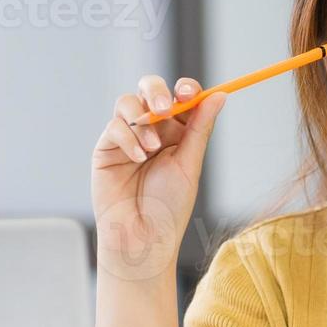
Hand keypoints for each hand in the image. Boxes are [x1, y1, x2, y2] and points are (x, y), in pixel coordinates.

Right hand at [90, 75, 225, 280]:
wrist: (143, 237)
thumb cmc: (169, 207)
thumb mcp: (189, 163)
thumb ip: (200, 127)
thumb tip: (220, 95)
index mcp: (178, 132)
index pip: (180, 97)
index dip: (184, 89)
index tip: (189, 93)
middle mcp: (153, 130)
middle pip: (150, 89)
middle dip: (156, 91)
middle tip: (165, 107)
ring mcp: (128, 137)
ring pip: (127, 102)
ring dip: (142, 120)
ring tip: (152, 149)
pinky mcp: (106, 149)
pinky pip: (114, 127)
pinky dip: (128, 138)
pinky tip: (138, 159)